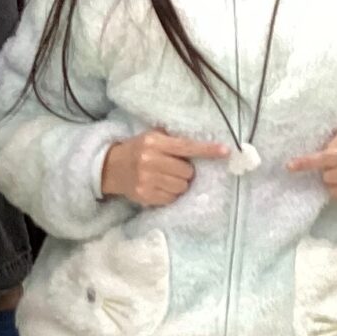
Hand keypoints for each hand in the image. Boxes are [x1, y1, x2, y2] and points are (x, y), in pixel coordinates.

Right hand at [100, 130, 229, 206]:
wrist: (110, 168)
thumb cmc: (137, 150)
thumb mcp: (150, 137)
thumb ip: (171, 138)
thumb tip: (199, 143)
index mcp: (154, 142)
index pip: (186, 147)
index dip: (207, 150)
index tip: (225, 151)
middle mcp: (151, 160)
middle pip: (187, 171)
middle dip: (185, 171)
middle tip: (173, 168)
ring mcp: (147, 180)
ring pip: (181, 186)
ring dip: (179, 183)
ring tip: (166, 178)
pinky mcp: (145, 195)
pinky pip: (171, 198)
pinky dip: (170, 194)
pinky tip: (159, 187)